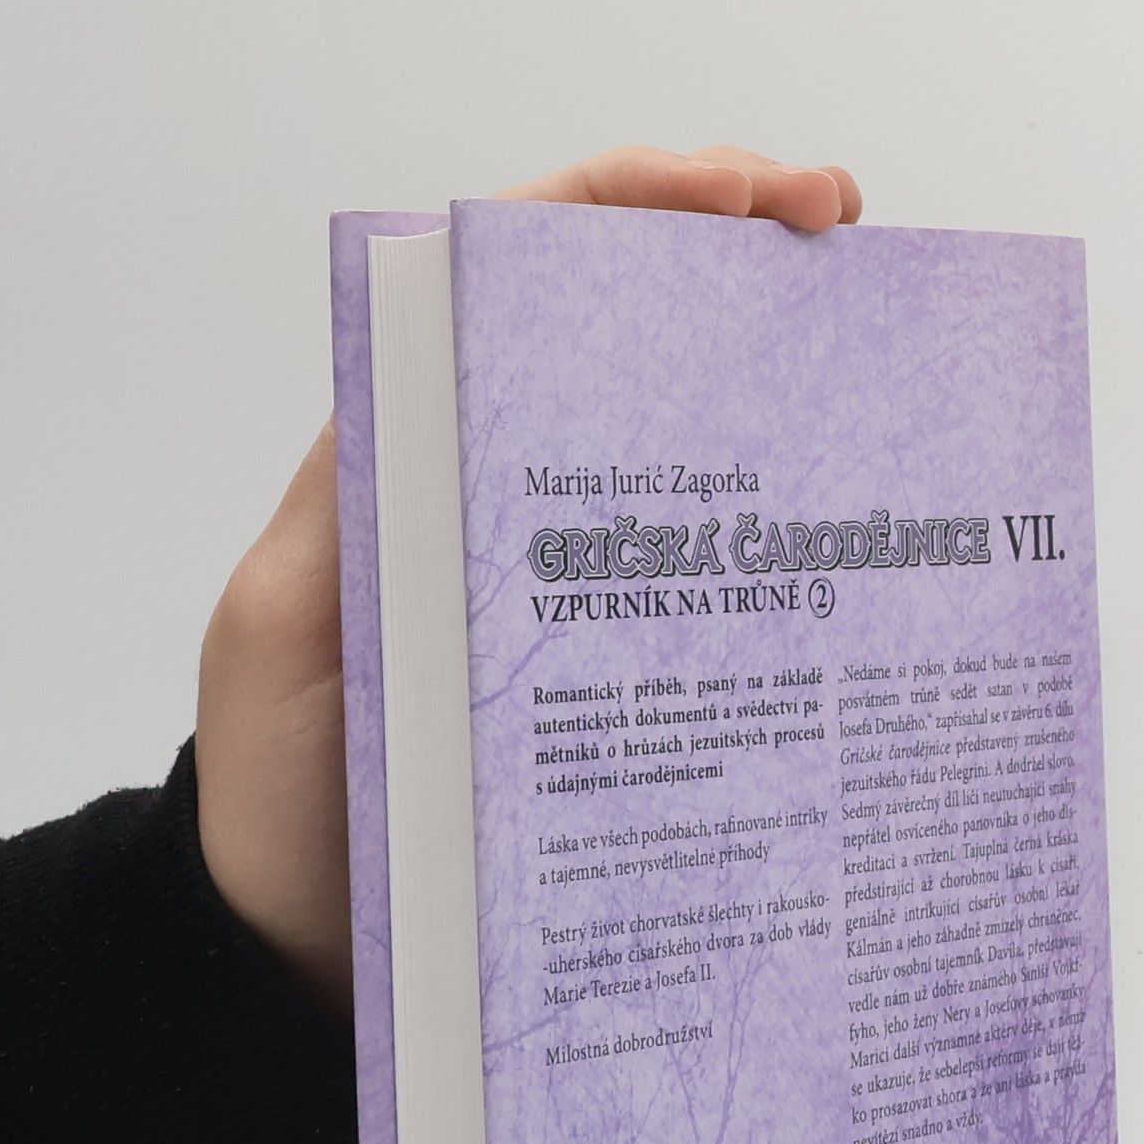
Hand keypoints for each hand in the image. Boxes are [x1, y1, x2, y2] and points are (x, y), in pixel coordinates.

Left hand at [195, 146, 861, 1013]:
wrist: (299, 945)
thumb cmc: (279, 801)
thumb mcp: (284, 640)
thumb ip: (352, 524)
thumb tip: (447, 398)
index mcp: (406, 461)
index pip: (510, 278)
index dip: (626, 207)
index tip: (746, 198)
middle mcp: (489, 500)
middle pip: (609, 334)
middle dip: (726, 257)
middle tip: (840, 234)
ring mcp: (556, 586)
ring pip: (666, 446)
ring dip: (761, 381)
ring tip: (865, 346)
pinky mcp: (598, 674)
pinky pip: (686, 580)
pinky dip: (758, 539)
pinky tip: (828, 535)